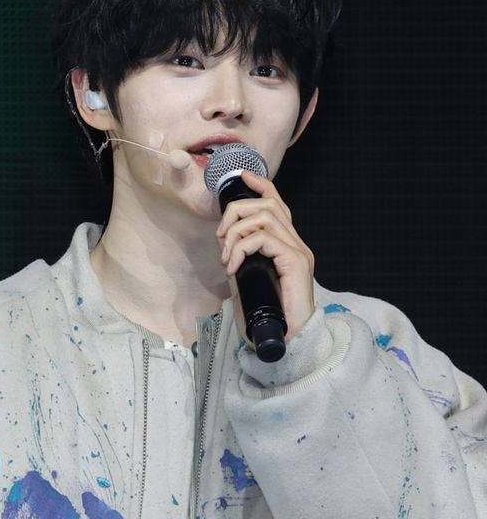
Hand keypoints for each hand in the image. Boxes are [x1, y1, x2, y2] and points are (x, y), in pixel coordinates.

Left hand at [215, 170, 314, 343]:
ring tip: (226, 257)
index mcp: (288, 246)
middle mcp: (297, 245)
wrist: (288, 340)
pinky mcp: (296, 262)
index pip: (278, 203)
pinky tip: (234, 266)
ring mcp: (299, 252)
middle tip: (220, 238)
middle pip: (269, 203)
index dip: (260, 184)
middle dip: (237, 212)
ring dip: (236, 233)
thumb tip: (226, 247)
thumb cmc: (268, 317)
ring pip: (265, 217)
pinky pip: (265, 238)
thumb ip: (242, 262)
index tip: (242, 177)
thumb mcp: (248, 283)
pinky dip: (242, 247)